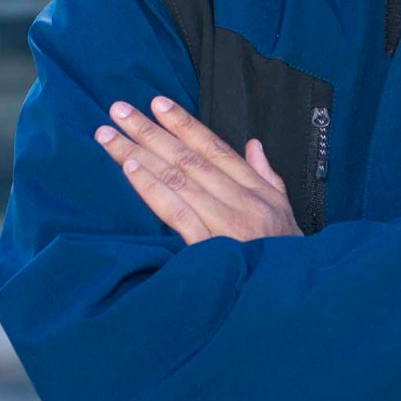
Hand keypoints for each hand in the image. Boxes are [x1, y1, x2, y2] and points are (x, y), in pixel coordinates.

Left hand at [94, 96, 298, 244]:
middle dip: (150, 131)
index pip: (214, 149)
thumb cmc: (285, 259)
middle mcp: (241, 201)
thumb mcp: (286, 214)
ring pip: (177, 178)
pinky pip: (177, 212)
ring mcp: (226, 224)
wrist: (291, 298)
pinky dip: (153, 189)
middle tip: (118, 110)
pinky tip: (130, 171)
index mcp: (257, 192)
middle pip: (188, 158)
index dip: (184, 124)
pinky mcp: (212, 249)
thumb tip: (254, 144)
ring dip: (139, 154)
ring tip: (109, 136)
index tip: (156, 103)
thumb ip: (268, 177)